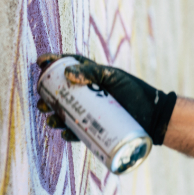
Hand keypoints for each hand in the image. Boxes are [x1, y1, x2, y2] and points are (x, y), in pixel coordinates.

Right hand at [36, 54, 176, 144]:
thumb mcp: (113, 77)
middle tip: (41, 100)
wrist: (153, 116)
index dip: (53, 63)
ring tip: (51, 118)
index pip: (69, 67)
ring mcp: (90, 112)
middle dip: (47, 96)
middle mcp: (88, 94)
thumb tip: (66, 73)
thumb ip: (92, 72)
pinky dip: (69, 132)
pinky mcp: (95, 128)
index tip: (40, 62)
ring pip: (65, 113)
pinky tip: (65, 132)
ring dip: (54, 116)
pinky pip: (77, 131)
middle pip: (61, 93)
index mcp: (92, 77)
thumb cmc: (135, 92)